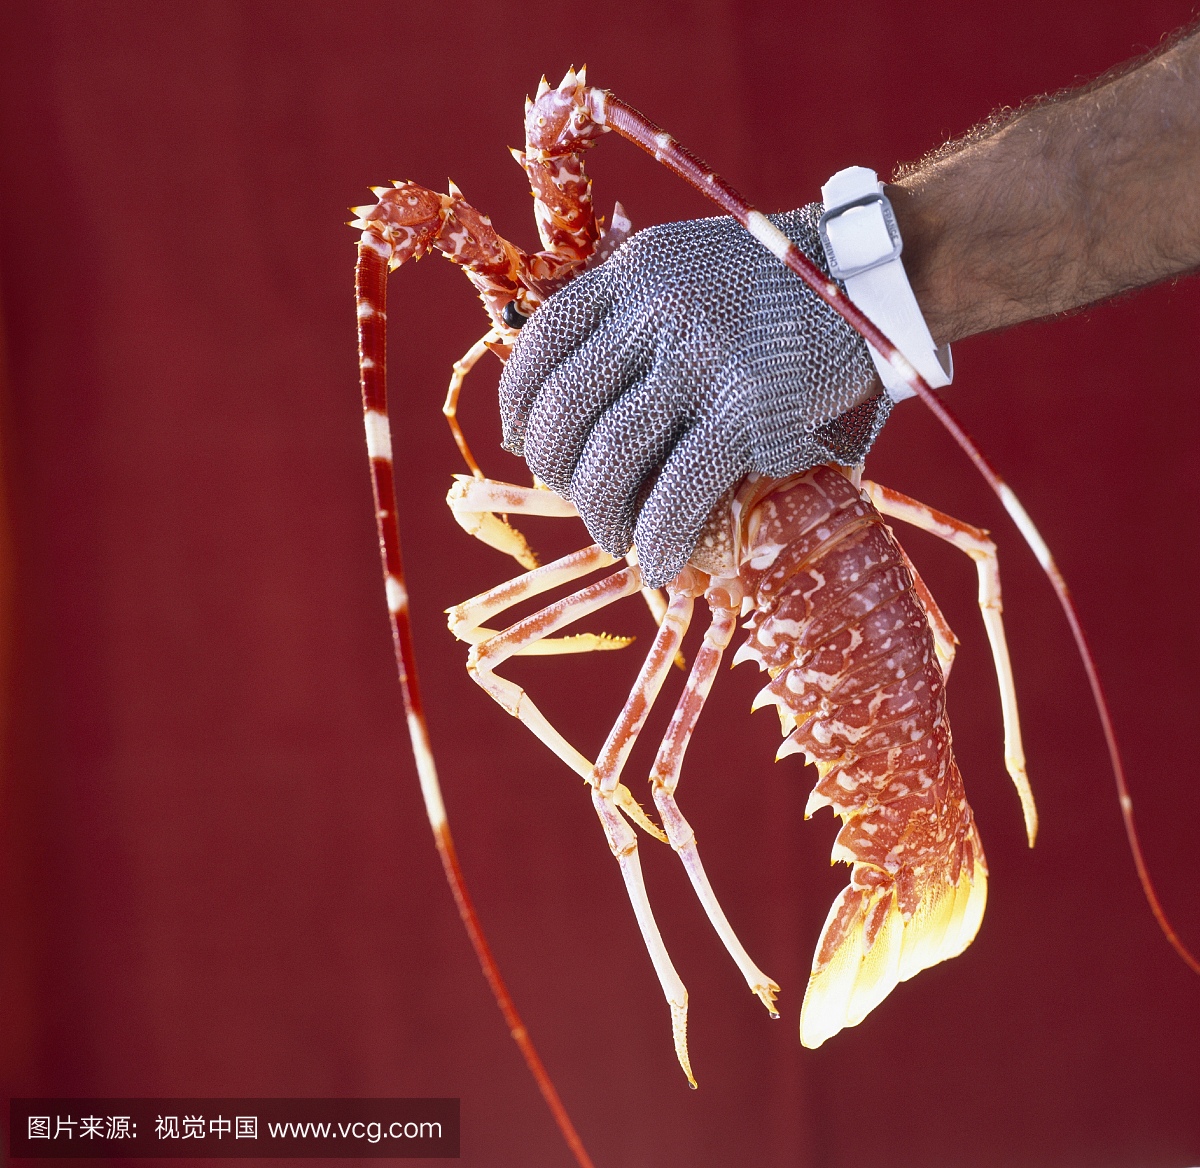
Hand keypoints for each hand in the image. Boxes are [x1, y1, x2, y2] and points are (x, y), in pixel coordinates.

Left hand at [498, 205, 883, 587]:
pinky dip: (659, 539)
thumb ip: (631, 317)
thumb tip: (571, 402)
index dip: (518, 406)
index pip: (541, 344)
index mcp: (633, 274)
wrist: (871, 280)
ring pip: (610, 456)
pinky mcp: (750, 412)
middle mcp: (656, 310)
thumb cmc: (773, 289)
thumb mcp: (687, 271)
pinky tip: (658, 562)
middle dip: (554, 469)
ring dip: (598, 513)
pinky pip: (679, 493)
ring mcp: (702, 361)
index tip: (522, 443)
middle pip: (563, 408)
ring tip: (613, 536)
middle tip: (576, 495)